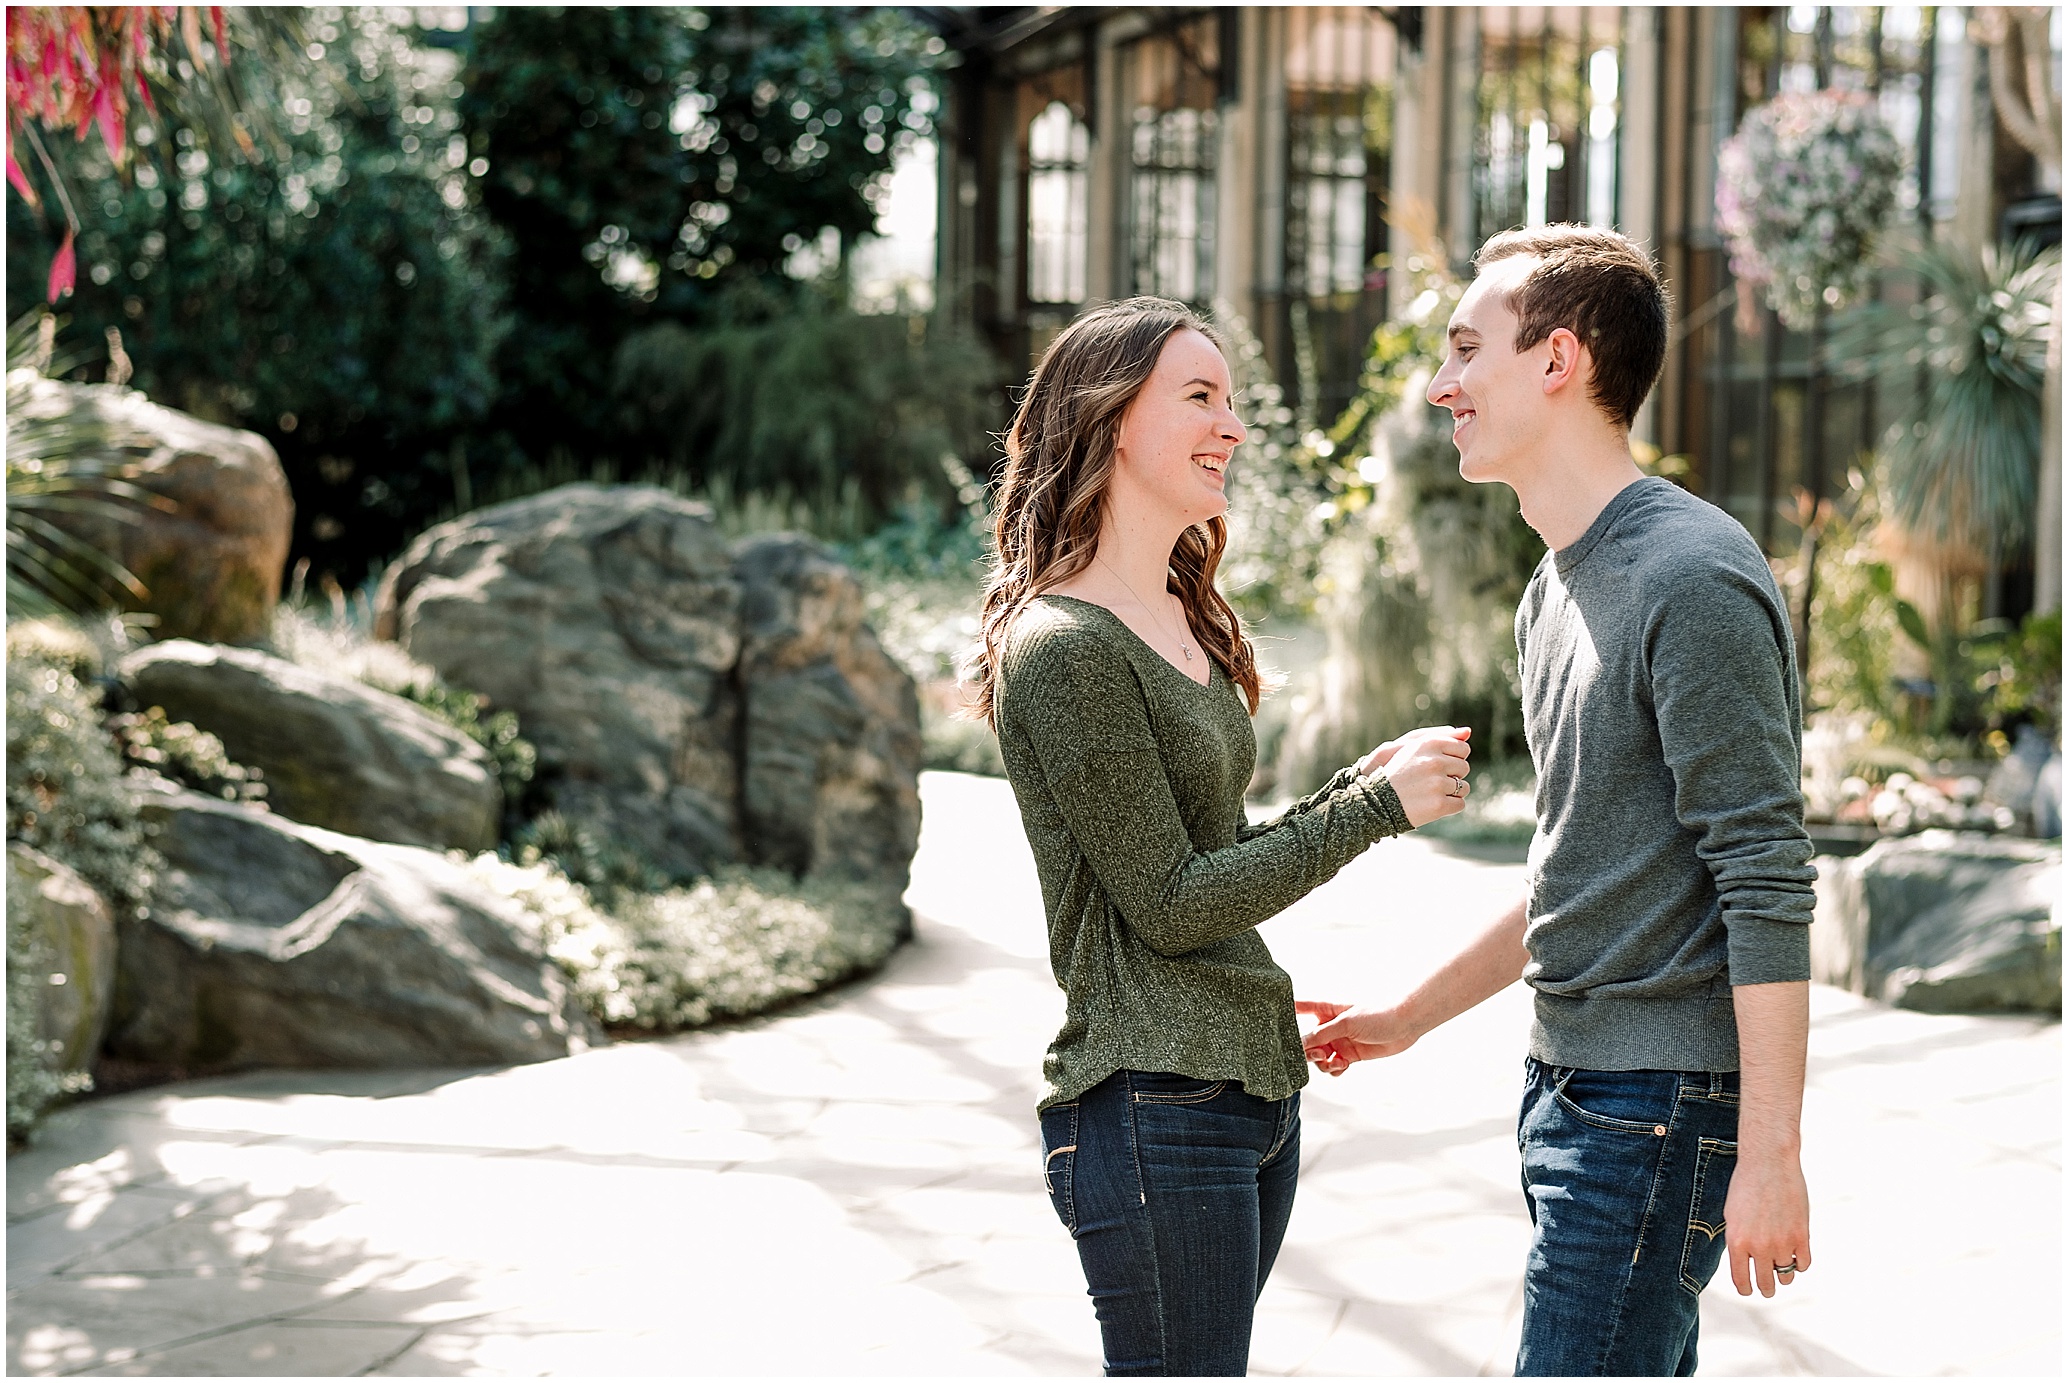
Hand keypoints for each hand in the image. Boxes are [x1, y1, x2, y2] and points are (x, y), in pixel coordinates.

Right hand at [1295, 999, 1421, 1075]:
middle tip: (1320, 1054)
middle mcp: (1330, 1026)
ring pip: (1320, 1057)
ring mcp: (1340, 1041)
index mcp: (1326, 1011)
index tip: (1271, 1021)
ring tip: (1336, 1061)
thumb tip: (1300, 1044)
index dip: (1286, 1013)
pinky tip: (1343, 1066)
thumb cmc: (1377, 1015)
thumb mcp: (1345, 1023)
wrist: (1405, 1025)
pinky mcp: (1351, 1055)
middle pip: (1308, 1042)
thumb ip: (1322, 1035)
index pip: (1300, 1009)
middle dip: (1309, 1051)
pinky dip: (1335, 1069)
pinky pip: (1334, 1066)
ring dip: (1324, 1063)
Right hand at [1360, 726, 1471, 827]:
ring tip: (1429, 793)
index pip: (1462, 748)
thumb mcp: (1415, 749)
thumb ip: (1443, 738)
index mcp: (1429, 744)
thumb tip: (1468, 731)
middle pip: (1464, 768)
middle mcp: (1435, 762)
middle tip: (1430, 781)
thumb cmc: (1397, 774)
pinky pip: (1459, 804)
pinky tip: (1432, 805)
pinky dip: (1449, 807)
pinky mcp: (1439, 805)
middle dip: (1452, 775)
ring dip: (1451, 792)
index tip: (1436, 766)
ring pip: (1464, 787)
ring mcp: (1437, 784)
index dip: (1452, 759)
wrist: (1377, 802)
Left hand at [1722, 1152, 1810, 1297]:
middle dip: (1766, 1288)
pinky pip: (1804, 1264)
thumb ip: (1738, 1241)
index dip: (1746, 1289)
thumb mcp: (1732, 1215)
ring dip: (1784, 1275)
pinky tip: (1795, 1257)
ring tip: (1781, 1270)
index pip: (1741, 1280)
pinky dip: (1800, 1264)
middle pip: (1765, 1282)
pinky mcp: (1802, 1236)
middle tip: (1768, 1289)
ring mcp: (1782, 1242)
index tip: (1749, 1291)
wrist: (1768, 1163)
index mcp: (1736, 1242)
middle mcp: (1759, 1246)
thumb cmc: (1745, 1186)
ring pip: (1786, 1275)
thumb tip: (1744, 1265)